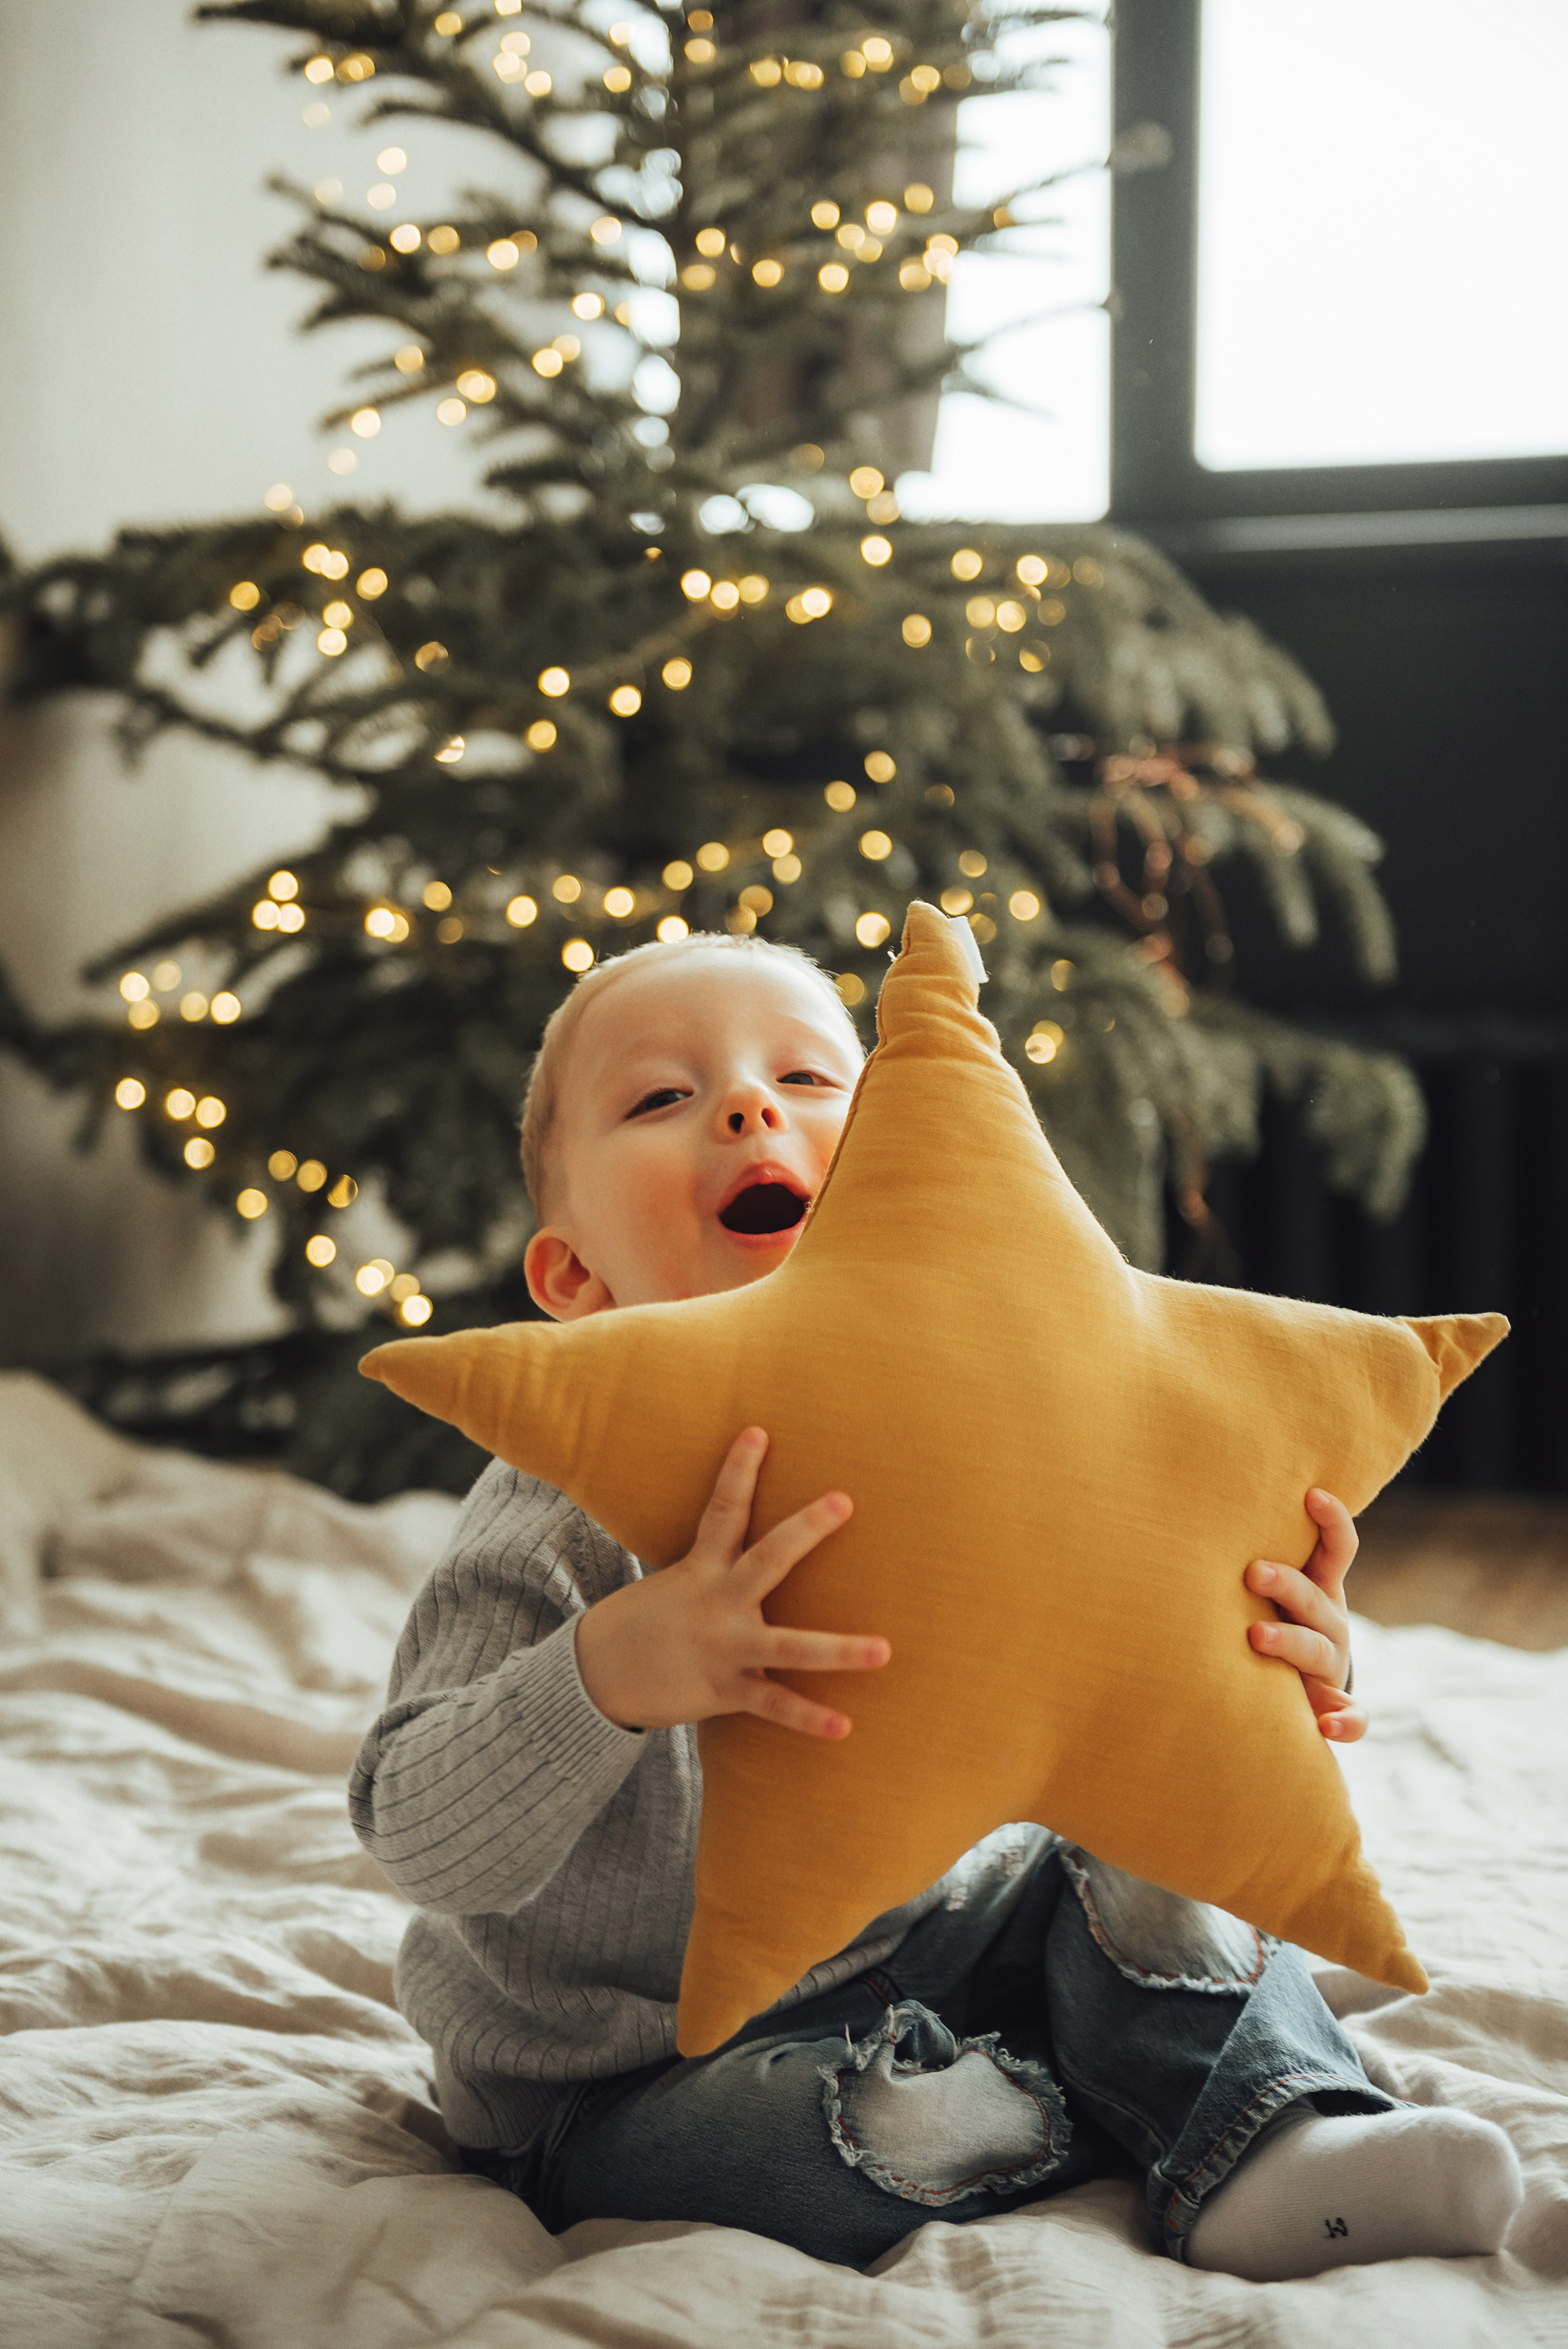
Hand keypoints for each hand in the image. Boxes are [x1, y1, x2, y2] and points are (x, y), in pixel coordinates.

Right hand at [575, 1426, 887, 1738]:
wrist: (598, 1676)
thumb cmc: (648, 1622)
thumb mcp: (675, 1581)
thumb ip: (717, 1561)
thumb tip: (751, 1535)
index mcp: (702, 1568)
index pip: (722, 1509)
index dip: (738, 1470)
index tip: (758, 1431)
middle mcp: (718, 1603)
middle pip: (767, 1559)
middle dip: (806, 1531)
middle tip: (843, 1501)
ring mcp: (725, 1648)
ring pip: (787, 1646)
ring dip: (837, 1650)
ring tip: (883, 1651)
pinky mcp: (727, 1690)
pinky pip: (775, 1706)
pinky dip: (809, 1719)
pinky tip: (845, 1727)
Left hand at [1245, 1488, 1366, 1743]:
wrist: (1293, 1686)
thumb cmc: (1265, 1616)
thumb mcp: (1265, 1587)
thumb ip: (1243, 1554)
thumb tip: (1177, 1507)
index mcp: (1318, 1588)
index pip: (1337, 1549)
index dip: (1332, 1522)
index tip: (1312, 1494)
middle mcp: (1328, 1623)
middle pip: (1313, 1599)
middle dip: (1286, 1583)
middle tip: (1252, 1572)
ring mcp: (1330, 1665)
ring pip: (1318, 1651)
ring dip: (1291, 1642)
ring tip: (1256, 1636)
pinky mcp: (1334, 1707)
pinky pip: (1352, 1717)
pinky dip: (1344, 1722)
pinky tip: (1325, 1727)